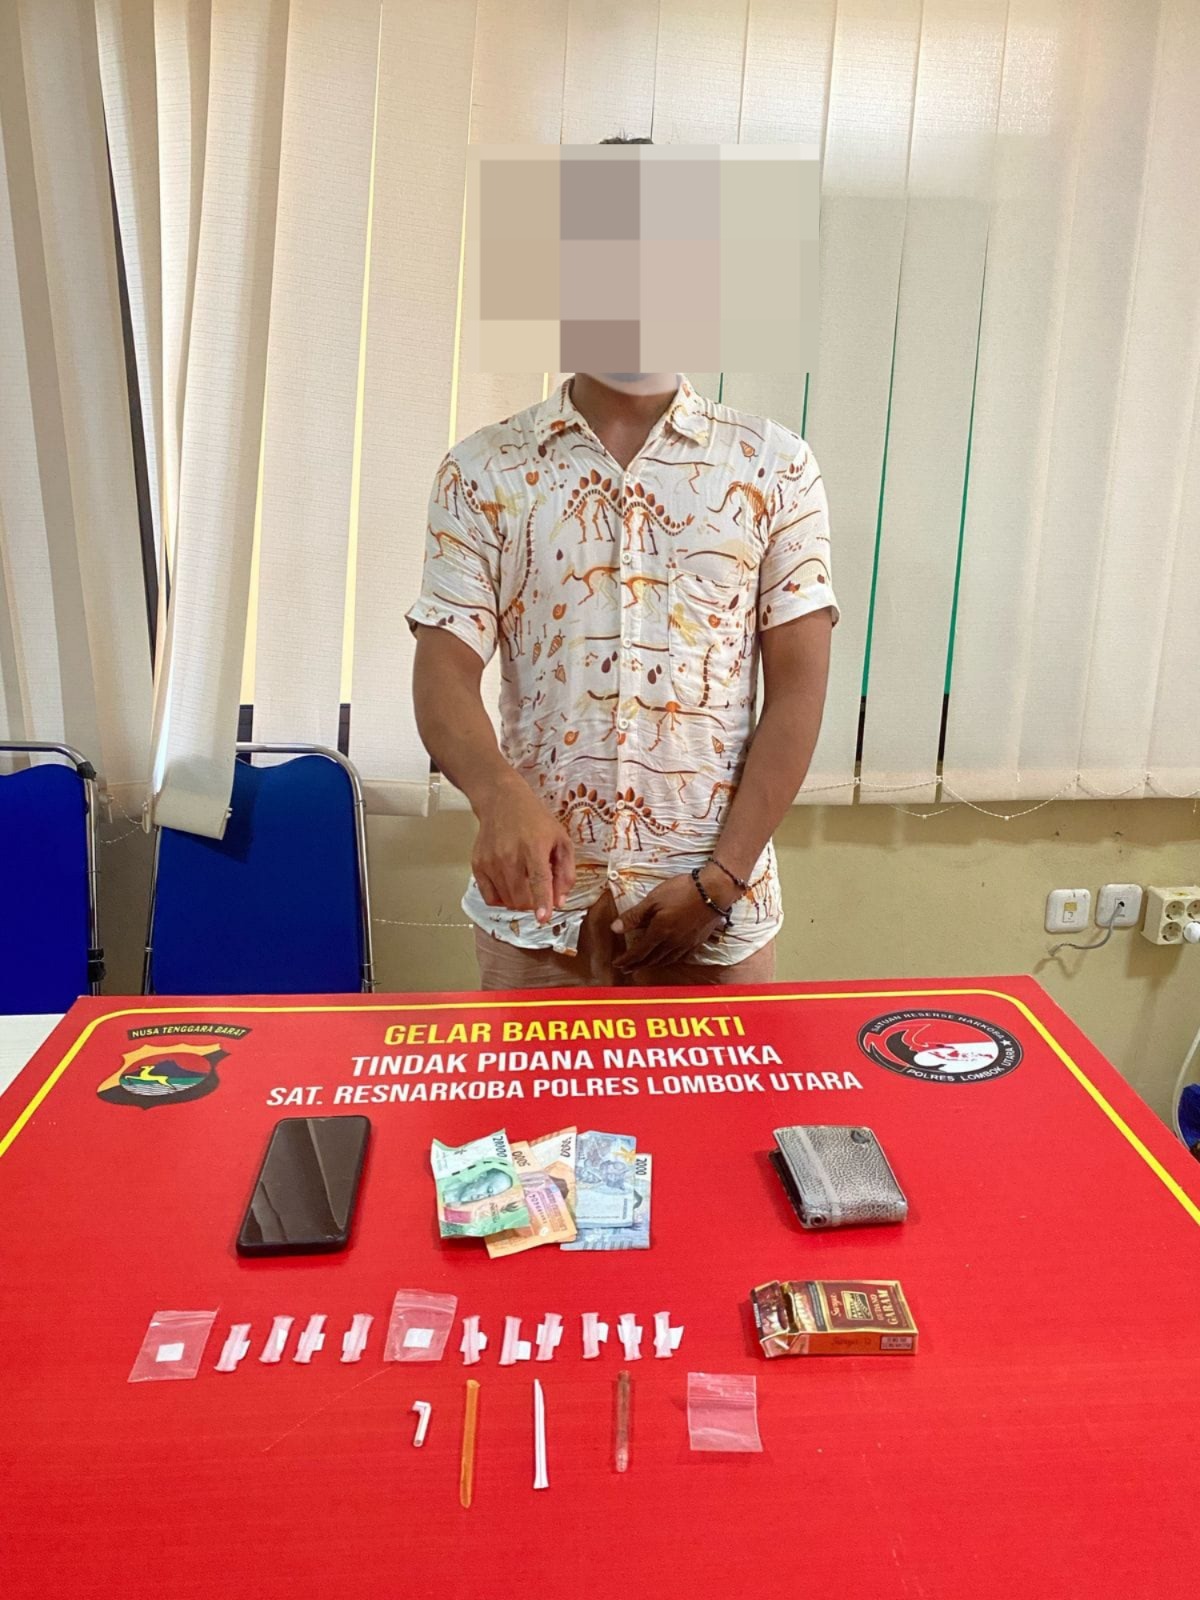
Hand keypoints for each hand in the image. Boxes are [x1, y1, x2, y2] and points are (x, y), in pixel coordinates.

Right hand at [472, 774, 575, 923]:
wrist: (502, 801)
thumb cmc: (535, 820)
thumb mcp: (561, 840)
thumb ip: (565, 872)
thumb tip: (560, 901)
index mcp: (534, 847)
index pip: (538, 880)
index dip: (541, 901)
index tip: (543, 918)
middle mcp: (510, 855)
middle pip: (520, 897)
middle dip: (532, 904)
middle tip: (537, 893)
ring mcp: (491, 861)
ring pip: (506, 900)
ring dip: (518, 901)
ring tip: (524, 882)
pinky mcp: (478, 865)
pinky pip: (489, 897)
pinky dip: (501, 899)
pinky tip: (509, 885)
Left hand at [611, 869, 733, 971]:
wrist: (714, 891)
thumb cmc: (681, 891)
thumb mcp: (653, 899)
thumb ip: (634, 916)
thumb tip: (614, 929)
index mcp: (659, 932)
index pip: (639, 951)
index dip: (627, 959)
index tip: (617, 964)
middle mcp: (672, 943)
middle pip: (651, 959)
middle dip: (637, 965)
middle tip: (626, 969)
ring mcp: (686, 943)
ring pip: (666, 960)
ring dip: (652, 965)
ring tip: (644, 966)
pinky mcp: (697, 941)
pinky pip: (681, 957)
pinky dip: (670, 961)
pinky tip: (669, 959)